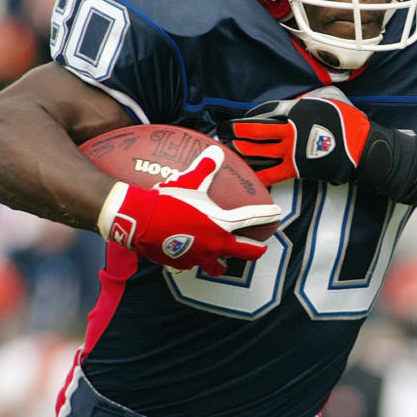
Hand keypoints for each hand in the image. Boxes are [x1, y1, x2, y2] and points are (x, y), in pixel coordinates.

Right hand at [97, 146, 281, 275]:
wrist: (139, 221)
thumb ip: (206, 167)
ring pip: (219, 266)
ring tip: (224, 259)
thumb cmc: (167, 200)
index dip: (267, 216)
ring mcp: (200, 258)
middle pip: (247, 252)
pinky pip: (194, 264)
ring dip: (224, 262)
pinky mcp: (182, 264)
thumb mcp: (189, 181)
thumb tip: (216, 150)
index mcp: (222, 224)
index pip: (253, 219)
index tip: (277, 214)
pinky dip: (195, 259)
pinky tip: (191, 253)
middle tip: (261, 246)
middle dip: (256, 249)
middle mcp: (216, 245)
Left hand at [221, 86, 371, 185]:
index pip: (268, 111)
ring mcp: (290, 151)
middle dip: (237, 131)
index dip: (253, 116)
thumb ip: (310, 101)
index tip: (243, 118)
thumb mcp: (330, 102)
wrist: (361, 148)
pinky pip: (270, 174)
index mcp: (297, 111)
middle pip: (256, 131)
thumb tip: (298, 103)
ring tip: (231, 148)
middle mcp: (289, 130)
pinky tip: (245, 174)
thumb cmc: (350, 124)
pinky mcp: (295, 168)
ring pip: (258, 151)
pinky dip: (257, 175)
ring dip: (242, 149)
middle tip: (225, 131)